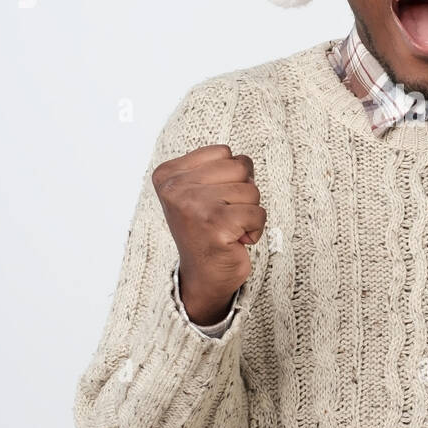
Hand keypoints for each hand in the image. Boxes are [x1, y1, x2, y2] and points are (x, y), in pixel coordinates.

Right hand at [152, 145, 264, 323]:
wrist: (203, 276)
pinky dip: (255, 229)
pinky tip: (236, 240)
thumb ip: (216, 168)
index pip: (224, 152)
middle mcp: (175, 188)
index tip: (213, 199)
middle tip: (224, 215)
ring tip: (229, 228)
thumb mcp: (200, 190)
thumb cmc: (207, 230)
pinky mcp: (217, 224)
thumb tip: (246, 161)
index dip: (230, 177)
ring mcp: (194, 205)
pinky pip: (259, 213)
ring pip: (251, 190)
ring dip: (248, 212)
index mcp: (168, 174)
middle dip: (242, 192)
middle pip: (240, 167)